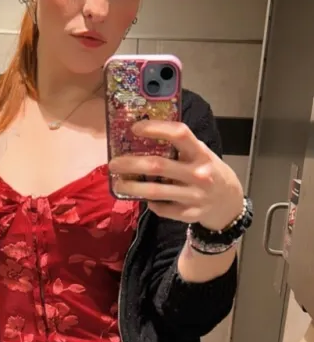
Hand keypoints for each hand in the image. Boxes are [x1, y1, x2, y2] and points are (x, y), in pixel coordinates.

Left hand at [108, 120, 243, 230]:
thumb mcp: (200, 154)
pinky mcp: (189, 214)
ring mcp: (194, 196)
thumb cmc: (208, 171)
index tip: (135, 128)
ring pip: (154, 192)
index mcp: (201, 153)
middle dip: (130, 164)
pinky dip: (150, 203)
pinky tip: (143, 198)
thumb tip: (142, 137)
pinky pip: (162, 209)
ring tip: (118, 183)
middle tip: (113, 163)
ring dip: (131, 188)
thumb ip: (179, 147)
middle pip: (158, 166)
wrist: (228, 202)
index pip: (179, 134)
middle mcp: (199, 174)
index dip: (156, 128)